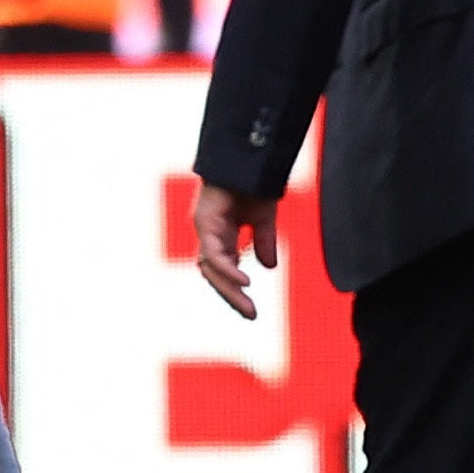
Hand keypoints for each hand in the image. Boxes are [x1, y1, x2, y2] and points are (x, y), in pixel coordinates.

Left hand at [193, 181, 280, 320]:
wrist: (249, 157)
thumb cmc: (252, 182)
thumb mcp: (264, 218)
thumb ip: (264, 241)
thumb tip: (269, 267)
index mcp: (222, 236)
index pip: (223, 271)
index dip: (235, 291)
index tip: (252, 310)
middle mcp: (210, 235)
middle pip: (215, 275)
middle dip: (232, 297)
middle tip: (251, 315)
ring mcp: (205, 228)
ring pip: (211, 268)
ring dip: (229, 288)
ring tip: (248, 305)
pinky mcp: (205, 221)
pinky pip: (214, 253)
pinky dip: (228, 269)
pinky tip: (243, 281)